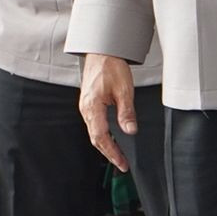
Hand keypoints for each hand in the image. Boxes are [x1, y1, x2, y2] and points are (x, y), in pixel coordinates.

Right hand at [78, 54, 136, 172]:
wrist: (102, 51)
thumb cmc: (111, 66)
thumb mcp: (124, 89)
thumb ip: (126, 112)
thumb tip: (130, 130)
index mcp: (93, 107)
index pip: (101, 137)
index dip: (112, 152)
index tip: (122, 163)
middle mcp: (86, 109)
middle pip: (96, 138)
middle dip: (109, 153)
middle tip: (122, 164)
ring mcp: (86, 106)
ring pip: (94, 132)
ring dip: (106, 145)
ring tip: (118, 155)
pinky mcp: (89, 103)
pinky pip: (94, 124)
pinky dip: (102, 135)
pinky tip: (111, 139)